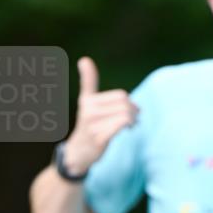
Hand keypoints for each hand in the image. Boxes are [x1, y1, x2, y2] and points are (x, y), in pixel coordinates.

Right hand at [61, 57, 138, 175]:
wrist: (78, 153)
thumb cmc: (87, 125)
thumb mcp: (86, 102)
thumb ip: (88, 81)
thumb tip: (85, 59)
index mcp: (88, 100)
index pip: (120, 96)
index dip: (130, 103)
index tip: (130, 110)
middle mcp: (89, 111)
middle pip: (125, 105)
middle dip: (134, 111)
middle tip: (134, 119)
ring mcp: (93, 124)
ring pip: (125, 114)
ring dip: (133, 119)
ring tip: (131, 124)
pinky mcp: (99, 137)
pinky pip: (121, 124)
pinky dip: (128, 126)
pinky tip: (128, 129)